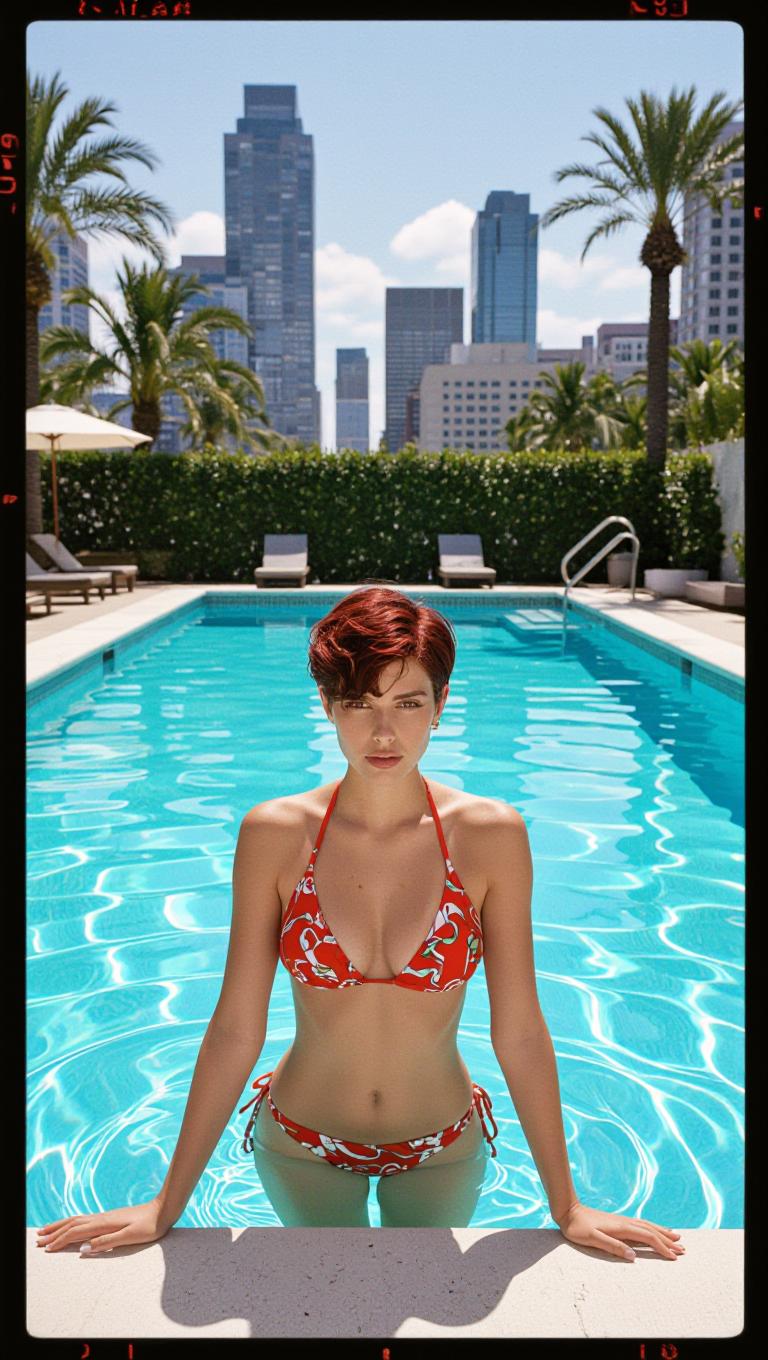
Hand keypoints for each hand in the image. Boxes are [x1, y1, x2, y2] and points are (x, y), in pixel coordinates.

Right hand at [36, 1198, 171, 1254]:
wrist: (163, 1210)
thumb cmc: (150, 1225)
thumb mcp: (131, 1236)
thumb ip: (107, 1242)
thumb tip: (84, 1249)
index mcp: (104, 1224)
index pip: (76, 1233)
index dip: (60, 1241)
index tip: (46, 1248)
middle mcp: (102, 1218)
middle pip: (72, 1224)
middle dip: (55, 1232)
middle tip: (38, 1239)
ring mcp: (105, 1216)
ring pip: (77, 1220)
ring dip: (61, 1226)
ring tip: (48, 1230)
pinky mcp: (110, 1217)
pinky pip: (85, 1219)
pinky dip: (73, 1222)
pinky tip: (72, 1225)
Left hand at [554, 1200, 685, 1260]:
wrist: (568, 1211)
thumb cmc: (578, 1228)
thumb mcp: (593, 1239)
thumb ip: (613, 1247)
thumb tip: (633, 1255)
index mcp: (622, 1228)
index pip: (648, 1238)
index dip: (662, 1247)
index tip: (674, 1257)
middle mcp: (625, 1222)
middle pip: (652, 1231)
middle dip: (668, 1240)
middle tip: (683, 1249)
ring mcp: (622, 1221)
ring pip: (648, 1226)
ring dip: (663, 1232)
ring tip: (676, 1236)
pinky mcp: (618, 1221)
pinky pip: (641, 1224)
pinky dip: (652, 1227)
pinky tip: (653, 1229)